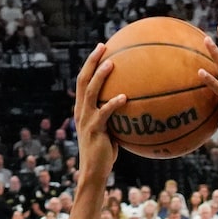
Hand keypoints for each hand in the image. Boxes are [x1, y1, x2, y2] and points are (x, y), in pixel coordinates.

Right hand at [71, 45, 121, 186]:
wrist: (94, 172)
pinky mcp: (94, 130)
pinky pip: (104, 113)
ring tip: (111, 64)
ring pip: (90, 92)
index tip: (101, 49)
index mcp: (82, 109)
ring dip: (100, 76)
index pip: (83, 81)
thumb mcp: (110, 131)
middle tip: (102, 46)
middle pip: (82, 80)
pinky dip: (113, 104)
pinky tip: (125, 97)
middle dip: (92, 61)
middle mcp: (81, 111)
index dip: (90, 64)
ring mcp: (86, 120)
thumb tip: (136, 106)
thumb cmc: (105, 153)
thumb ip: (117, 117)